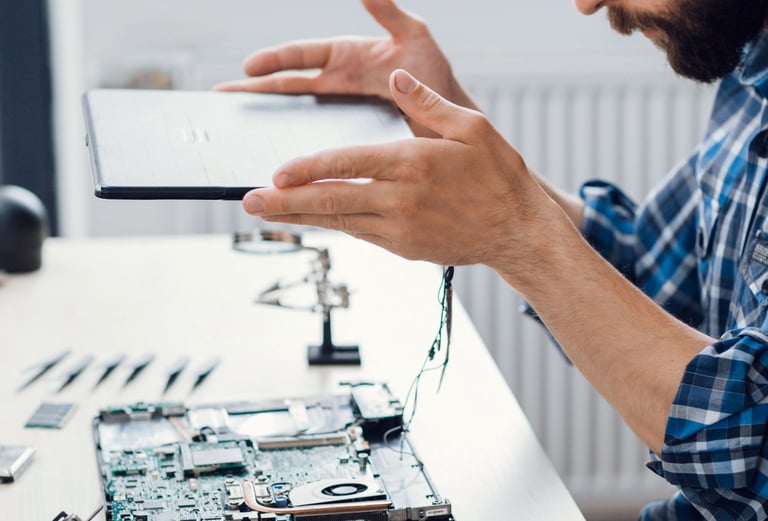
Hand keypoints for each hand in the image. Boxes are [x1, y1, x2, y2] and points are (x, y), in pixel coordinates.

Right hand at [214, 0, 478, 133]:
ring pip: (294, 113)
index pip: (302, 55)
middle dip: (255, 89)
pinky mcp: (346, 135)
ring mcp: (339, 110)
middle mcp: (337, 82)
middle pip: (287, 85)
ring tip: (235, 126)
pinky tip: (277, 158)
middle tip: (222, 97)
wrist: (450, 119)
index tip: (249, 66)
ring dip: (266, 117)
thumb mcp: (415, 37)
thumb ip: (390, 13)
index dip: (276, 60)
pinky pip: (315, 139)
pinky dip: (294, 144)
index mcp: (346, 56)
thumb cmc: (435, 75)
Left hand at [242, 69, 570, 273]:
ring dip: (300, 217)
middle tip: (249, 202)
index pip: (348, 163)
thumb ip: (425, 103)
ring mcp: (400, 228)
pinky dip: (333, 225)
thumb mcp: (471, 127)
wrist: (518, 231)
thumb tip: (393, 77)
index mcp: (413, 163)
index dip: (308, 168)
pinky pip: (359, 233)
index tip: (276, 172)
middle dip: (285, 202)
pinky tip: (314, 219)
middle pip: (331, 200)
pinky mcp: (403, 247)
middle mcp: (401, 200)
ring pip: (339, 221)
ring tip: (267, 213)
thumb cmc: (499, 176)